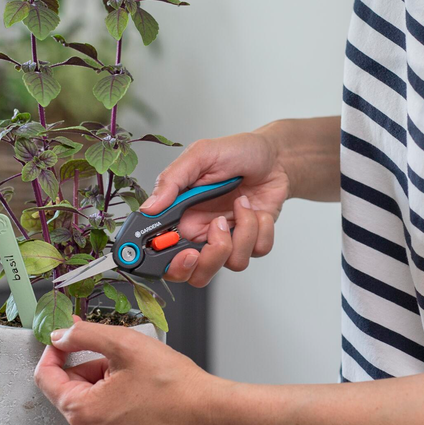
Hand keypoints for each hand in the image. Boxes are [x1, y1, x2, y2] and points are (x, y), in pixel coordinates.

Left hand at [34, 318, 221, 424]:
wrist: (208, 413)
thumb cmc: (172, 382)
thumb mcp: (124, 344)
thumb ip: (84, 335)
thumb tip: (60, 336)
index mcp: (81, 412)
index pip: (45, 378)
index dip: (54, 352)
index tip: (68, 338)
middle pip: (72, 393)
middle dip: (90, 371)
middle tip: (120, 360)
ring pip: (91, 409)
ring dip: (105, 390)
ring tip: (136, 380)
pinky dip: (118, 410)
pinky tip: (142, 401)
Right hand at [141, 130, 285, 285]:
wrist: (274, 155)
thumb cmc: (236, 151)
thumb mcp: (200, 155)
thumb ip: (172, 180)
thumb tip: (149, 207)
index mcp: (180, 216)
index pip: (162, 253)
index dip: (166, 262)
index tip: (182, 252)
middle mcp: (201, 232)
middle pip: (194, 273)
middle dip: (207, 261)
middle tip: (217, 230)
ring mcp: (227, 238)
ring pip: (229, 263)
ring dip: (242, 231)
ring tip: (242, 203)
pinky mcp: (252, 239)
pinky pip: (256, 251)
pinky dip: (261, 228)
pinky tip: (256, 208)